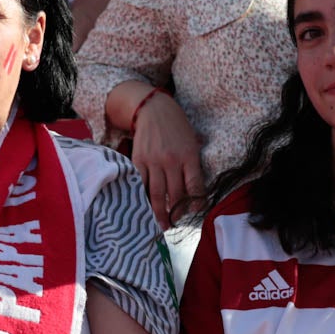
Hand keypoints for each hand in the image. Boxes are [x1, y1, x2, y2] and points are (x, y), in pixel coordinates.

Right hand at [130, 93, 204, 224]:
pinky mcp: (138, 160)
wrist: (153, 109)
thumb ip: (194, 163)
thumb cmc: (176, 126)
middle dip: (176, 213)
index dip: (195, 203)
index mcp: (189, 156)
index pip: (194, 186)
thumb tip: (197, 188)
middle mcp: (172, 160)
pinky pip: (140, 184)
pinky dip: (142, 197)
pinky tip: (144, 207)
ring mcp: (154, 161)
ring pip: (156, 193)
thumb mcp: (192, 141)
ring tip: (160, 224)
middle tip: (175, 224)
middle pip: (175, 195)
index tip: (194, 212)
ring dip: (159, 212)